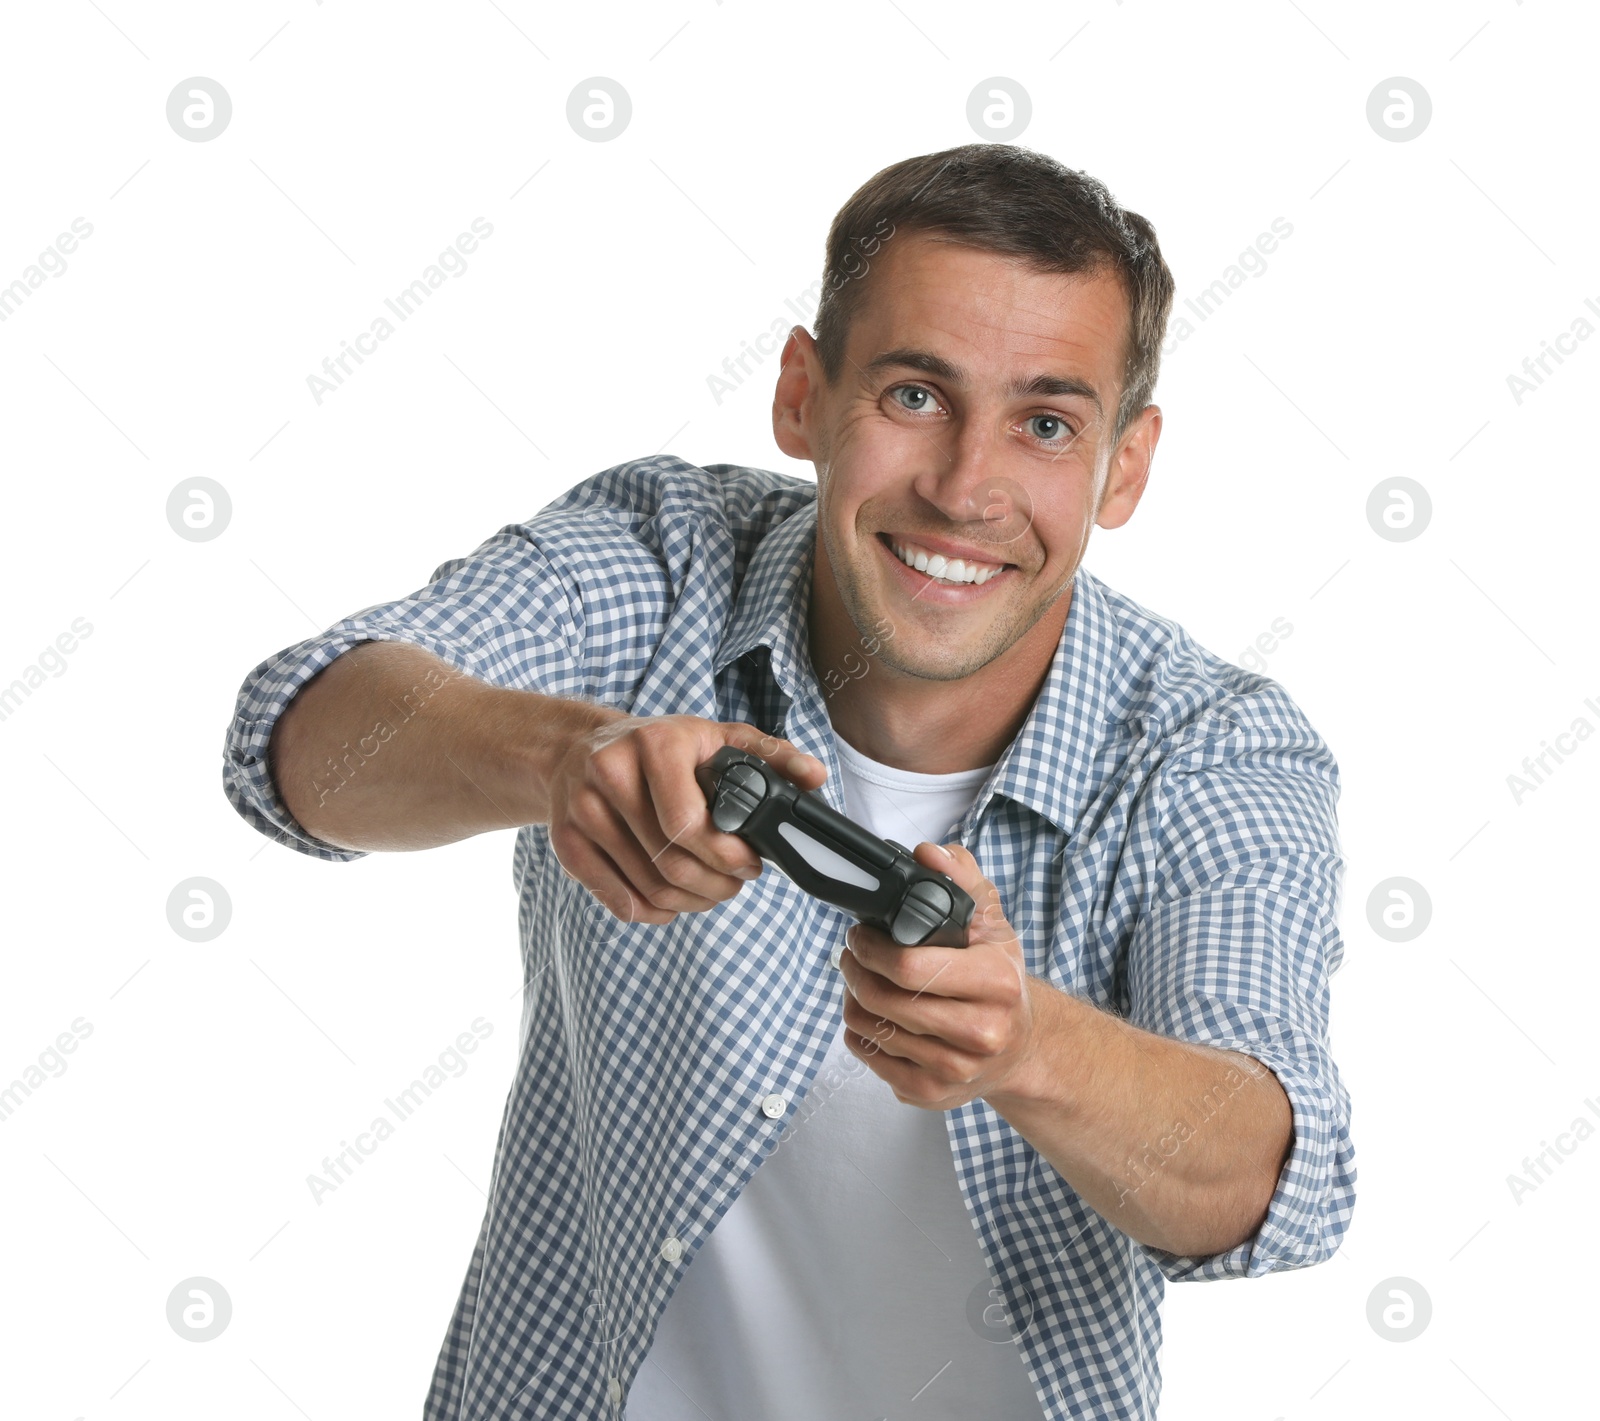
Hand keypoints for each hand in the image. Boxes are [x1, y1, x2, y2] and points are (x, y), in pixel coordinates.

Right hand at [546, 712, 825, 924]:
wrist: (579, 747)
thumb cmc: (660, 747)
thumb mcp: (716, 738)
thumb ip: (770, 756)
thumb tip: (815, 777)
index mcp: (656, 743)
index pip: (688, 824)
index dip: (727, 856)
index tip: (750, 865)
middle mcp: (611, 770)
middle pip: (670, 863)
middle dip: (715, 887)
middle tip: (734, 885)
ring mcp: (582, 807)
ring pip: (647, 888)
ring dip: (688, 904)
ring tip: (708, 894)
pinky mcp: (564, 840)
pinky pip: (615, 899)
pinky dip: (650, 913)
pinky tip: (669, 903)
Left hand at [838, 840, 1039, 1109]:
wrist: (1021, 1047)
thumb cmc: (999, 978)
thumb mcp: (990, 920)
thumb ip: (961, 876)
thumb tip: (928, 854)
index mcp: (998, 983)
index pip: (912, 968)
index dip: (872, 948)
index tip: (861, 934)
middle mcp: (982, 1033)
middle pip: (886, 1001)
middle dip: (855, 971)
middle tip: (851, 954)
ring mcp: (957, 1071)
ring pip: (873, 1031)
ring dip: (852, 1000)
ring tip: (859, 981)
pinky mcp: (933, 1095)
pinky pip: (873, 1062)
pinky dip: (860, 1035)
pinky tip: (870, 1016)